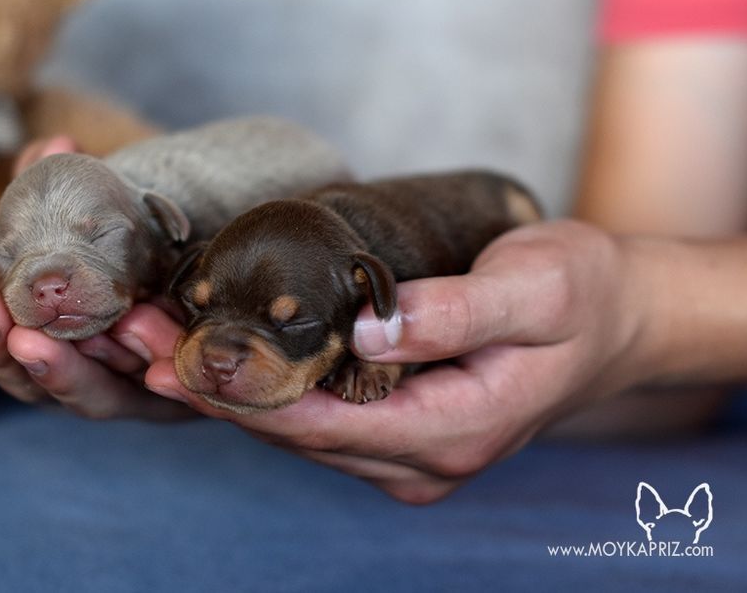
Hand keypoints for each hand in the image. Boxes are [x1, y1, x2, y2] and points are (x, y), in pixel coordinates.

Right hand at [0, 134, 193, 419]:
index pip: (8, 345)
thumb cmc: (141, 267)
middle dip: (5, 350)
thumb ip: (74, 196)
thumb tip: (57, 145)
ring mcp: (136, 397)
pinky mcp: (185, 401)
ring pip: (93, 398)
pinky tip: (144, 352)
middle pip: (36, 382)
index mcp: (57, 350)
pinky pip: (169, 398)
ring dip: (63, 372)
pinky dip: (155, 377)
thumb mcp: (104, 232)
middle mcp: (89, 382)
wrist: (214, 301)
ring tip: (36, 343)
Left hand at [141, 221, 655, 502]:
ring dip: (225, 387)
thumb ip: (456, 312)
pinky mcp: (396, 427)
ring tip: (150, 339)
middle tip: (131, 339)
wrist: (615, 319)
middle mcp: (419, 457)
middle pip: (292, 431)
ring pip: (294, 427)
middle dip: (212, 388)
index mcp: (452, 430)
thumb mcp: (537, 290)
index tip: (169, 361)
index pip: (322, 423)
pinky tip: (212, 349)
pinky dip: (261, 384)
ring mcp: (405, 449)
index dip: (241, 394)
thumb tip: (370, 329)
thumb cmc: (582, 296)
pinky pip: (313, 413)